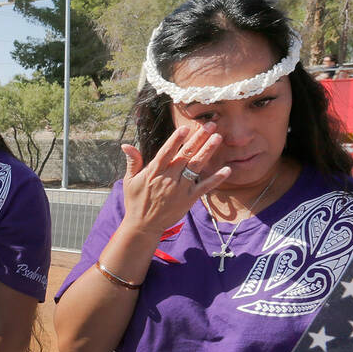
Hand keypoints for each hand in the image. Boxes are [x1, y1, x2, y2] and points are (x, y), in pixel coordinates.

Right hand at [117, 123, 230, 246]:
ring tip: (217, 138)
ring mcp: (180, 189)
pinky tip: (227, 169)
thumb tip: (125, 145)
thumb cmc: (136, 201)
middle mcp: (169, 178)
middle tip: (210, 125)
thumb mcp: (130, 181)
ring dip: (208, 151)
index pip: (167, 152)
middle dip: (199, 138)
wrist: (143, 226)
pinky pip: (204, 187)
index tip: (186, 128)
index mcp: (154, 172)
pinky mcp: (188, 199)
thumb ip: (133, 161)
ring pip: (196, 167)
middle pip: (186, 155)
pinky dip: (216, 179)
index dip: (176, 140)